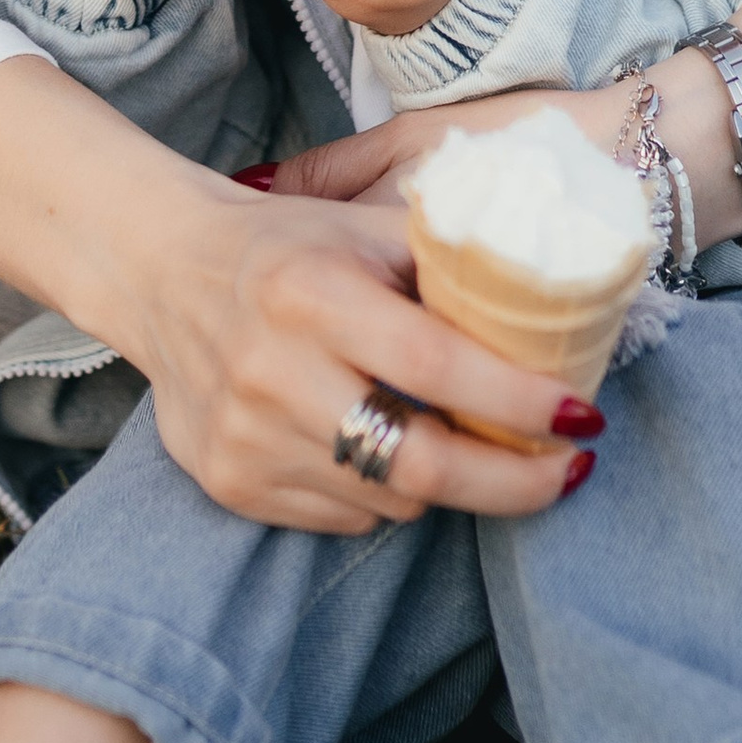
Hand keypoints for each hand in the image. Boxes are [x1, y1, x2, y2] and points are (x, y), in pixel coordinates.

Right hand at [0, 52, 603, 535]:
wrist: (159, 272)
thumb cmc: (284, 245)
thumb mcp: (361, 225)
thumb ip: (448, 257)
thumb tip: (554, 300)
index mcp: (311, 292)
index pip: (436, 364)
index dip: (518, 401)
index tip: (582, 416)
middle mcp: (271, 371)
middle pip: (418, 465)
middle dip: (514, 482)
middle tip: (568, 471)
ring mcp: (244, 436)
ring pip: (388, 500)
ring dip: (445, 483)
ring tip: (462, 443)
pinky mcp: (227, 481)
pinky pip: (340, 517)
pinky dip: (381, 495)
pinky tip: (379, 447)